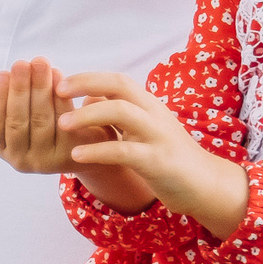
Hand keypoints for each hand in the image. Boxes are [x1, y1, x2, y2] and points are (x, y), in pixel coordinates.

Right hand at [0, 59, 149, 209]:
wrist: (85, 147)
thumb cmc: (46, 125)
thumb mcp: (20, 118)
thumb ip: (2, 110)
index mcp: (4, 150)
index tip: (3, 72)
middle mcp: (21, 161)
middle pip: (18, 121)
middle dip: (19, 89)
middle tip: (22, 63)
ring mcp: (46, 161)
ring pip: (40, 120)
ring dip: (39, 88)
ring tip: (41, 63)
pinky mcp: (70, 154)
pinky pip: (63, 120)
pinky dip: (59, 97)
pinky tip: (59, 76)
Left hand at [55, 72, 248, 237]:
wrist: (206, 185)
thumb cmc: (168, 158)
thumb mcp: (143, 132)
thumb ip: (119, 116)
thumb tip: (87, 102)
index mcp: (149, 106)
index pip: (117, 80)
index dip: (88, 78)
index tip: (60, 84)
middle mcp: (155, 114)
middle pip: (120, 86)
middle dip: (86, 84)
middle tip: (57, 93)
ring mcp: (158, 136)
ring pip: (122, 112)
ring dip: (88, 116)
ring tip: (62, 125)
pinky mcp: (158, 161)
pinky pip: (124, 150)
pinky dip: (98, 150)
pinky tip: (77, 155)